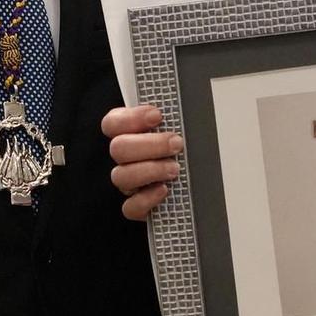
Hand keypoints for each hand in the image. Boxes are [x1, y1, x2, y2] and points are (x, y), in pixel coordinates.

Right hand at [103, 104, 183, 220]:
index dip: (130, 118)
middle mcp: (126, 159)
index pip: (112, 123)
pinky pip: (130, 207)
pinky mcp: (138, 207)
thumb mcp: (184, 130)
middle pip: (118, 148)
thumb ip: (174, 119)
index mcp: (131, 135)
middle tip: (176, 143)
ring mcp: (130, 184)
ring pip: (121, 176)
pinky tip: (164, 191)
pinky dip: (146, 199)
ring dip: (149, 170)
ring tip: (175, 169)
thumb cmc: (189, 153)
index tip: (157, 116)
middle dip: (149, 145)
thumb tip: (181, 107)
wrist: (203, 187)